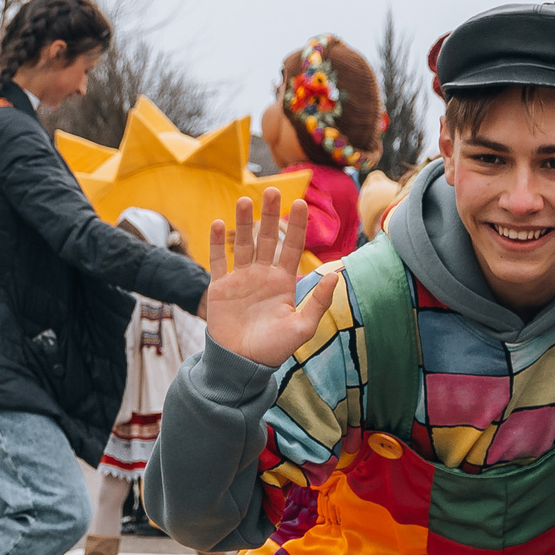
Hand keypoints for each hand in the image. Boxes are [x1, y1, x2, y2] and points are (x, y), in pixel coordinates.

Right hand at [200, 187, 334, 368]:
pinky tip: (218, 224)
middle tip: (272, 190)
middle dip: (270, 215)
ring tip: (244, 200)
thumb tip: (338, 273)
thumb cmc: (273, 349)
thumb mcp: (302, 327)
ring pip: (243, 243)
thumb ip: (319, 301)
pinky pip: (218, 260)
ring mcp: (240, 279)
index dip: (297, 225)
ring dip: (243, 222)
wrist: (241, 364)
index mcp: (283, 282)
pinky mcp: (220, 287)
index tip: (300, 203)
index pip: (292, 246)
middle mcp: (262, 275)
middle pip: (267, 238)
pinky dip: (217, 243)